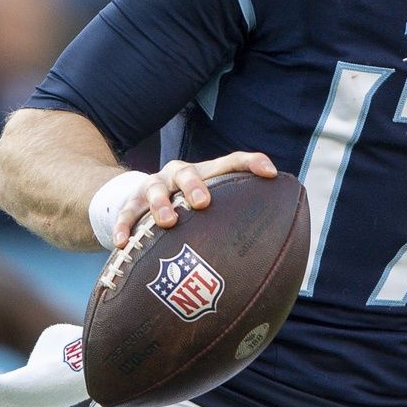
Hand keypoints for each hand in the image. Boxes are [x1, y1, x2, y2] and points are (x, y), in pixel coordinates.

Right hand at [111, 152, 276, 246]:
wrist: (142, 198)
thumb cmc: (191, 206)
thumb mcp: (215, 206)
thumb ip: (241, 215)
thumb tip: (283, 245)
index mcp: (205, 172)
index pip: (232, 162)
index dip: (252, 163)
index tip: (270, 173)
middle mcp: (179, 175)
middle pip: (188, 173)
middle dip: (195, 186)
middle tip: (203, 203)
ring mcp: (153, 187)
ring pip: (154, 191)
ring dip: (160, 205)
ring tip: (167, 223)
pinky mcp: (130, 204)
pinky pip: (125, 214)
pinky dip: (124, 227)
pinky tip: (123, 243)